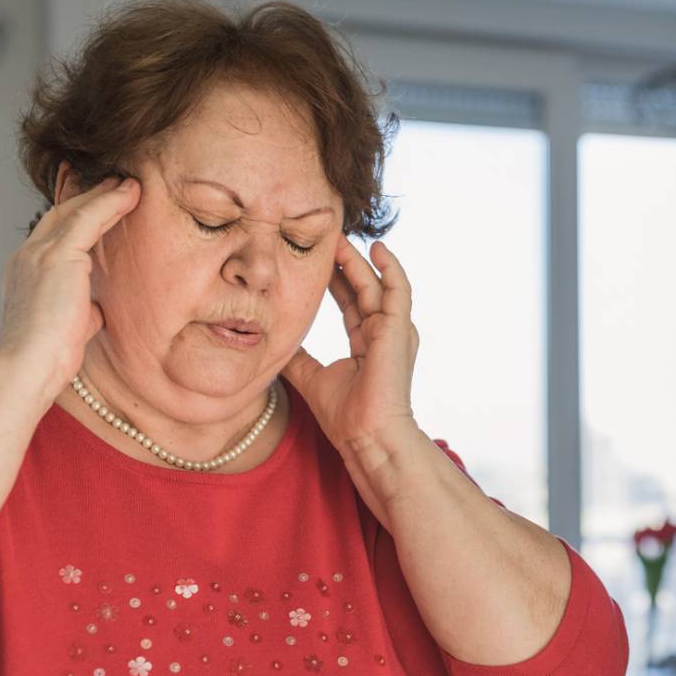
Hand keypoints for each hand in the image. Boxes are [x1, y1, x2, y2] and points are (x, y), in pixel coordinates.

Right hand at [0, 175, 139, 391]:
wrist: (27, 365)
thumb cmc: (46, 357)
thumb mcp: (66, 326)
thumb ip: (81, 311)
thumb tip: (96, 310)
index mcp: (25, 272)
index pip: (50, 233)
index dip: (71, 214)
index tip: (88, 199)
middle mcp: (27, 256)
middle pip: (60, 214)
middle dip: (86, 194)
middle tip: (112, 179)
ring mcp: (39, 253)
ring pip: (76, 211)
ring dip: (104, 194)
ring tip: (129, 183)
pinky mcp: (58, 255)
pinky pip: (90, 218)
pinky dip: (112, 202)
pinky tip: (131, 193)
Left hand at [282, 239, 420, 454]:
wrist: (366, 436)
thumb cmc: (345, 416)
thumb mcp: (310, 377)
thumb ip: (296, 357)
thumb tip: (275, 342)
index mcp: (366, 343)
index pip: (350, 303)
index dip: (335, 281)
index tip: (316, 261)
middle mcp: (383, 334)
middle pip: (362, 289)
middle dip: (344, 264)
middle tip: (325, 239)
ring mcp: (393, 331)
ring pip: (376, 284)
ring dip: (359, 260)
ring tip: (340, 238)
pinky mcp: (400, 329)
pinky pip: (398, 290)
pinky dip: (391, 267)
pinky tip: (377, 248)